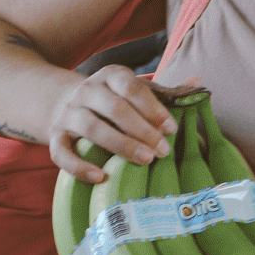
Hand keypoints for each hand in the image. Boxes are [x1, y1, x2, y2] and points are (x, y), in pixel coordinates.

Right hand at [49, 66, 175, 180]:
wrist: (64, 104)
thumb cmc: (114, 102)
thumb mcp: (137, 91)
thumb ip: (165, 91)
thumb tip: (199, 83)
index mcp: (111, 76)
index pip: (132, 87)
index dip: (153, 108)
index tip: (172, 129)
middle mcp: (87, 90)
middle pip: (114, 108)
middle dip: (142, 130)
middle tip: (163, 151)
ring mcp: (68, 113)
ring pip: (91, 127)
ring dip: (120, 145)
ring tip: (144, 160)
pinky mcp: (55, 137)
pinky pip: (62, 153)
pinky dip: (80, 167)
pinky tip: (101, 177)